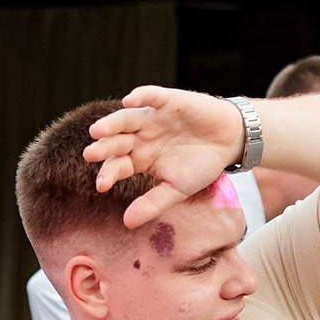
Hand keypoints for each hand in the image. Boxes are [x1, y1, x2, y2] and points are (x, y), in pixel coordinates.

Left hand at [86, 86, 243, 228]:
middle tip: (90, 155)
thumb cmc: (202, 165)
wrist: (229, 141)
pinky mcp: (167, 101)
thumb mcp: (177, 189)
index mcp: (140, 157)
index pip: (118, 165)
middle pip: (116, 141)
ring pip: (126, 119)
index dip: (108, 174)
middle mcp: (141, 136)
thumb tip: (127, 223)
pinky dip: (140, 96)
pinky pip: (150, 96)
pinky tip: (129, 101)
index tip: (101, 186)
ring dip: (111, 124)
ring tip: (97, 131)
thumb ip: (152, 203)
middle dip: (103, 148)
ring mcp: (152, 118)